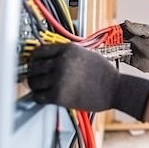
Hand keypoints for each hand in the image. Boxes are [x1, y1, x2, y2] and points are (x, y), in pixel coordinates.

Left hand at [27, 43, 148, 120]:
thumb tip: (53, 57)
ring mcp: (59, 78)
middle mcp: (62, 62)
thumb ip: (68, 54)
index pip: (40, 50)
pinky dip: (38, 97)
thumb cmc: (105, 73)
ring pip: (34, 82)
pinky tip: (44, 97)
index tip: (34, 62)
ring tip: (40, 88)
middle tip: (35, 77)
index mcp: (68, 49)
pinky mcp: (59, 95)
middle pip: (34, 66)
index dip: (34, 58)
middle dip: (32, 72)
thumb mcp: (87, 53)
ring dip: (35, 86)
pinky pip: (39, 96)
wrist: (115, 89)